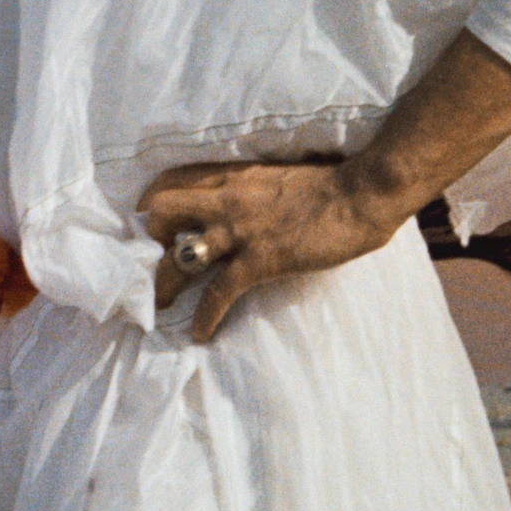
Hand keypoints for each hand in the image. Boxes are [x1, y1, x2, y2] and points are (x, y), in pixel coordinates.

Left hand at [133, 151, 410, 341]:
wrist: (362, 193)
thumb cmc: (330, 184)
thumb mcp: (276, 176)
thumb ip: (249, 188)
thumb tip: (238, 203)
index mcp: (231, 176)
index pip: (171, 181)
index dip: (152, 203)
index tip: (148, 224)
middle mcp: (226, 199)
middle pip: (162, 212)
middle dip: (149, 239)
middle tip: (151, 261)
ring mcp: (240, 230)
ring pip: (181, 256)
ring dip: (165, 285)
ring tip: (158, 307)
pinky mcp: (260, 259)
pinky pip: (218, 292)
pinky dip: (204, 317)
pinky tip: (199, 334)